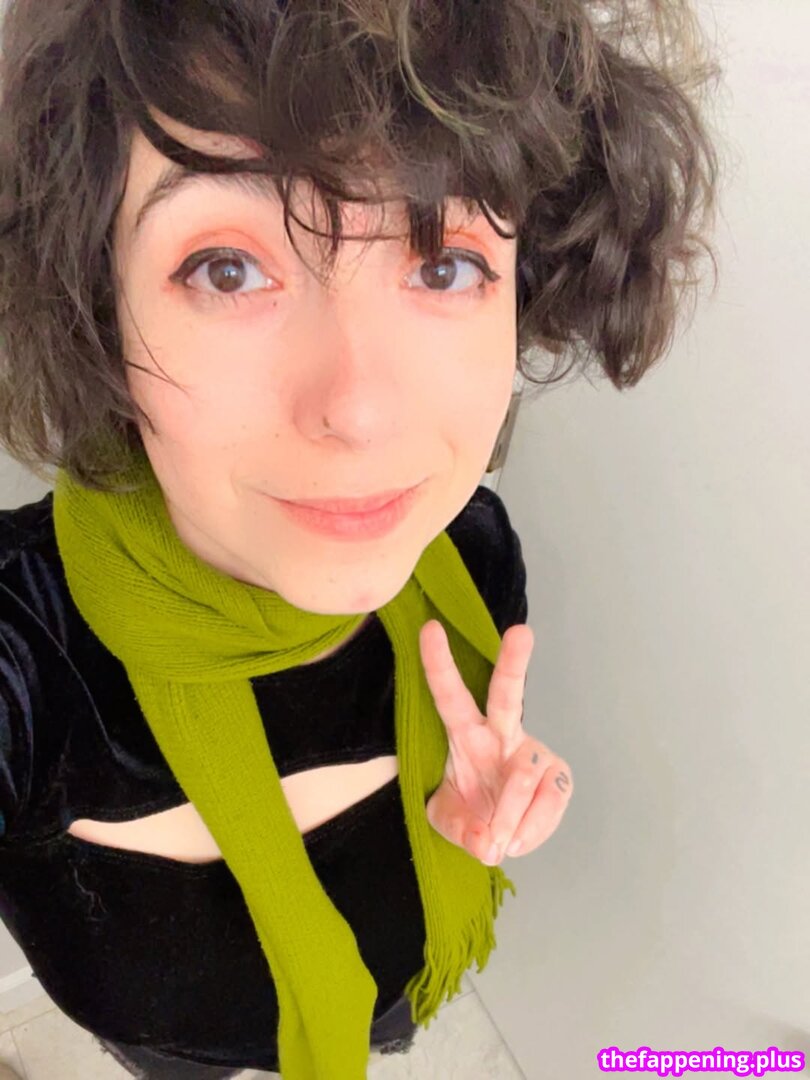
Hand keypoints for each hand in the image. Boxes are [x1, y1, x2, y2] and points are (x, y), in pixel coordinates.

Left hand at [419, 619, 572, 865]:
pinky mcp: (558, 775)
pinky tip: (519, 838)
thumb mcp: (446, 821)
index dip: (438, 664)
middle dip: (514, 662)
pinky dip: (533, 829)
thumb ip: (461, 830)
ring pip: (526, 775)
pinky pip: (549, 802)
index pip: (449, 695)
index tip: (430, 628)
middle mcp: (501, 733)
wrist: (497, 833)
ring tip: (501, 843)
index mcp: (464, 733)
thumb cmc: (466, 811)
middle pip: (508, 695)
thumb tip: (488, 842)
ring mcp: (532, 752)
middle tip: (521, 632)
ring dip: (511, 815)